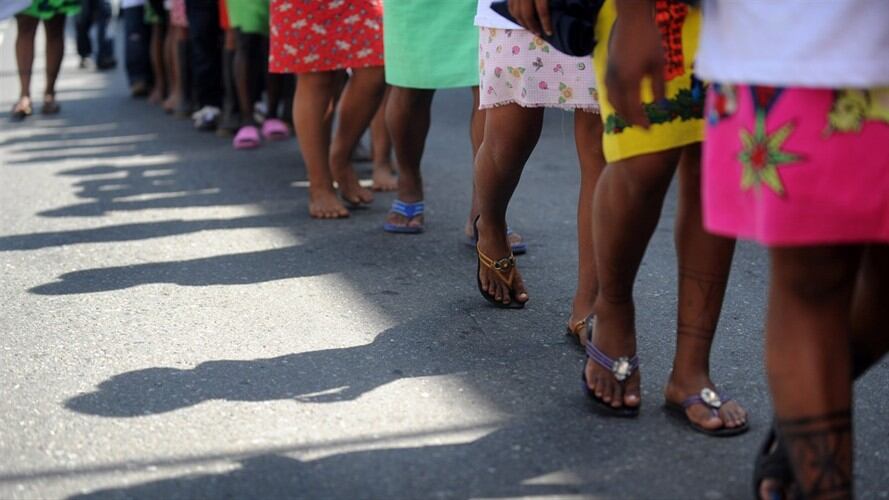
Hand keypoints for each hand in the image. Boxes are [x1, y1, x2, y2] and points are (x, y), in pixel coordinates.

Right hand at [507, 0, 552, 36]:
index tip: (549, 33)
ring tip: (530, 28)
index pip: (542, 10)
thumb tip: (555, 14)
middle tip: (538, 33)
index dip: (546, 23)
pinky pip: (510, 6)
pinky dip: (515, 15)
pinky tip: (522, 19)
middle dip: (532, 26)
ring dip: (523, 23)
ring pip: (516, 12)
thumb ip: (553, 2)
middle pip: (526, 14)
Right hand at [605, 0, 664, 127]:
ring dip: (620, 110)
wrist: (632, 19)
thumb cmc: (649, 38)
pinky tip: (622, 99)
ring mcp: (609, 73)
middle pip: (619, 106)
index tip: (648, 129)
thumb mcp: (659, 63)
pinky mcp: (608, 67)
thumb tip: (661, 104)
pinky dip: (614, 99)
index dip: (640, 120)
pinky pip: (608, 89)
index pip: (633, 108)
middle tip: (640, 125)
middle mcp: (616, 80)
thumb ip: (659, 86)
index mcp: (629, 81)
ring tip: (630, 116)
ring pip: (610, 98)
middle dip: (629, 118)